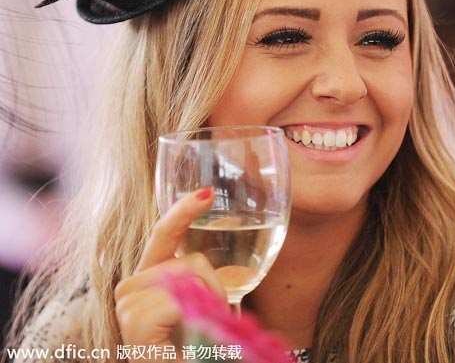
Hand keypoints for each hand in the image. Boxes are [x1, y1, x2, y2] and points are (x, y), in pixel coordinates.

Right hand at [114, 187, 226, 353]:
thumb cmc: (188, 350)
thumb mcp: (202, 312)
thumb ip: (208, 287)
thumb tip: (239, 269)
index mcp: (148, 278)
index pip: (164, 234)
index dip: (184, 211)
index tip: (206, 193)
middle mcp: (131, 286)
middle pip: (189, 260)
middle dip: (215, 287)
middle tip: (215, 318)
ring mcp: (128, 302)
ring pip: (189, 277)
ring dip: (209, 304)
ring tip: (202, 334)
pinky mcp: (134, 319)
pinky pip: (181, 299)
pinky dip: (197, 316)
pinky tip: (187, 339)